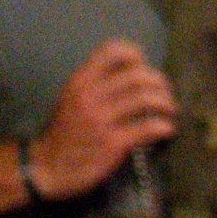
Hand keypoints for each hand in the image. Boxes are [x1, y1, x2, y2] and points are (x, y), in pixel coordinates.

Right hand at [26, 39, 175, 202]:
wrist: (47, 167)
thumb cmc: (65, 133)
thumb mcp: (71, 99)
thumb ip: (96, 85)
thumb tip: (133, 74)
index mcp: (80, 81)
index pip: (111, 51)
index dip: (135, 55)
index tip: (143, 68)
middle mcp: (90, 96)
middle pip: (138, 75)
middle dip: (159, 83)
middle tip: (165, 94)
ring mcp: (101, 120)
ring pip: (146, 99)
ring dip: (166, 103)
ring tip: (169, 110)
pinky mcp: (113, 143)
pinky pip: (148, 128)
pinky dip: (164, 126)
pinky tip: (167, 130)